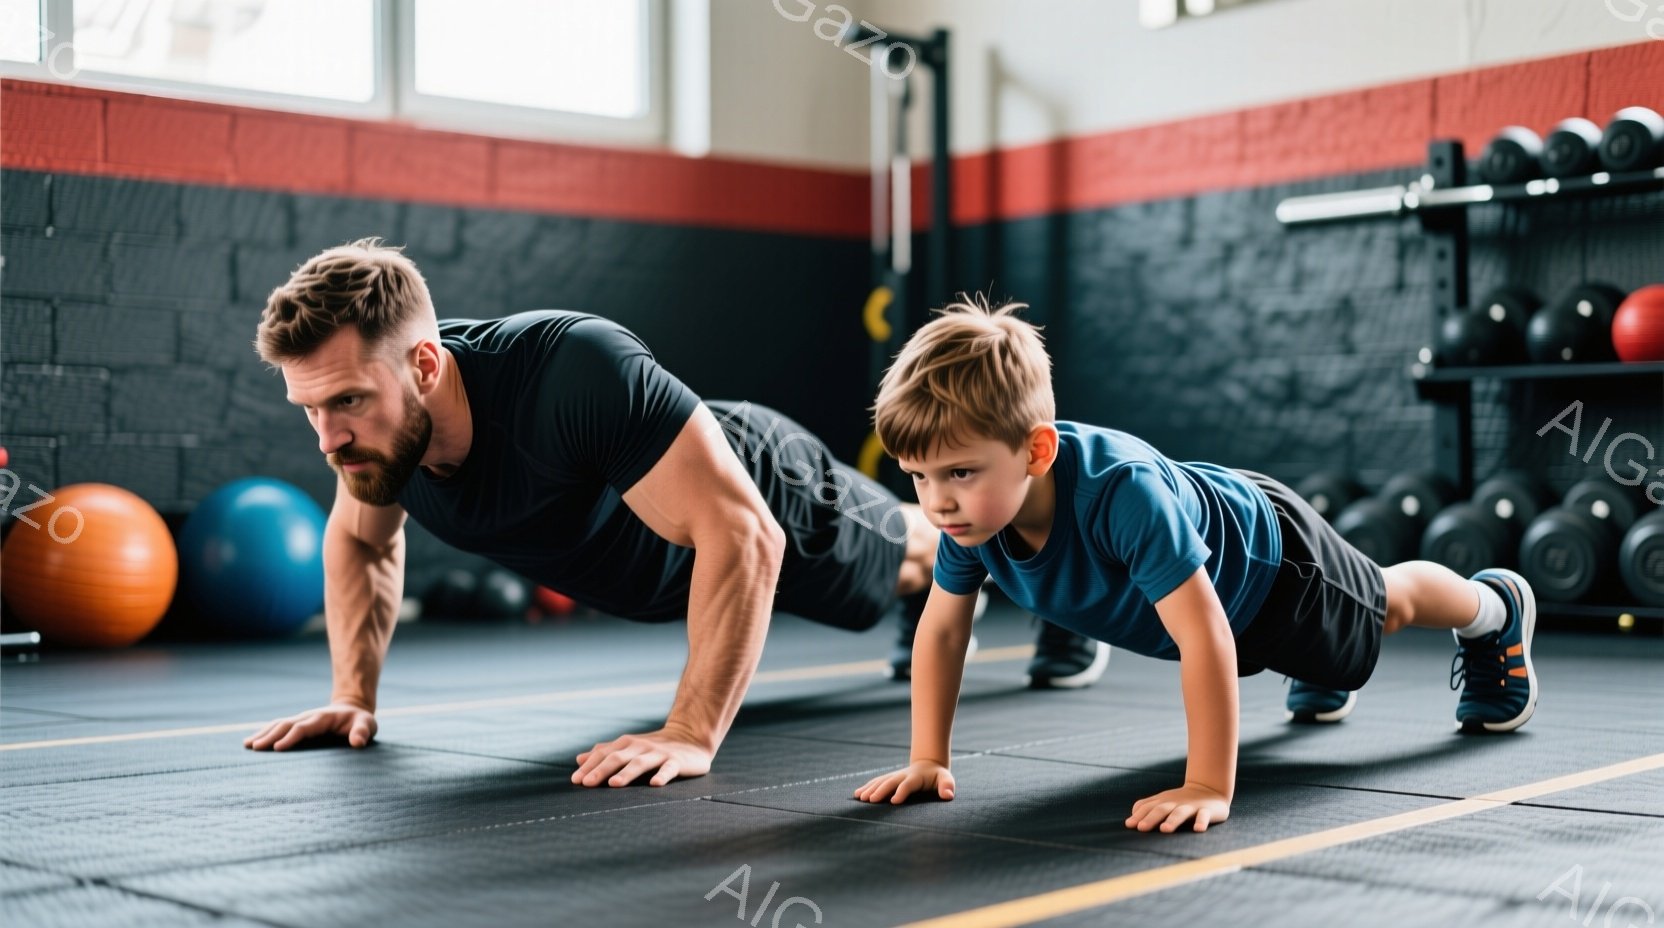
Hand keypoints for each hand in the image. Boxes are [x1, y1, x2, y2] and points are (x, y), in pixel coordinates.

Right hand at [244, 702, 376, 750]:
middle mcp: (308, 717)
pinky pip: (278, 727)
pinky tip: (250, 742)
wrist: (352, 709)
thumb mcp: (367, 724)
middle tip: (254, 748)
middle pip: (286, 725)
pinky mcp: (297, 724)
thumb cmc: (360, 721)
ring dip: (262, 733)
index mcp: (323, 718)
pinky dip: (264, 732)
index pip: (304, 728)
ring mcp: (300, 719)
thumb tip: (357, 743)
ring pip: (278, 724)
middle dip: (270, 736)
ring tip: (246, 745)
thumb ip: (363, 732)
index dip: (291, 737)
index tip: (278, 748)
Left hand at [572, 727, 713, 786]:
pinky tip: (655, 784)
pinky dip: (662, 775)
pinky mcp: (677, 761)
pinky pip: (669, 769)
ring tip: (614, 784)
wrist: (691, 736)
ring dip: (626, 773)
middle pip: (617, 757)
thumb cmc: (654, 746)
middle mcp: (640, 747)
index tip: (575, 780)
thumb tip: (579, 759)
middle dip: (601, 770)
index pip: (603, 754)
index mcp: (626, 744)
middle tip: (586, 783)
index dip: (589, 766)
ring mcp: (658, 753)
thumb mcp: (628, 747)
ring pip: (640, 763)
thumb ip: (605, 753)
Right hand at [853, 760, 955, 804]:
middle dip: (880, 790)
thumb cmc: (938, 776)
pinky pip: (876, 782)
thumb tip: (948, 795)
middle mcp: (902, 776)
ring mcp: (894, 776)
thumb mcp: (946, 778)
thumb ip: (947, 785)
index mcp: (915, 777)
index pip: (907, 785)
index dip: (901, 792)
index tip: (893, 802)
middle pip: (890, 782)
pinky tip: (857, 794)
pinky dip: (867, 787)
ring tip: (860, 797)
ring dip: (870, 789)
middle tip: (870, 800)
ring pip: (880, 781)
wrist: (928, 765)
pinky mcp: (889, 779)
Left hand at [1126, 783, 1229, 832]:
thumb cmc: (1180, 800)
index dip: (1139, 815)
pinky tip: (1198, 829)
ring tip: (1164, 829)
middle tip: (1141, 828)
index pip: (1148, 807)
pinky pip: (1204, 816)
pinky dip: (1201, 822)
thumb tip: (1129, 821)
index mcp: (1163, 801)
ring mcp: (1191, 806)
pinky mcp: (1207, 810)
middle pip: (1161, 809)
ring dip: (1172, 821)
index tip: (1129, 825)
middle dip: (1151, 818)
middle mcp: (1175, 803)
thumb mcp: (1162, 802)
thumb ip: (1146, 808)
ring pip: (1180, 813)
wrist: (1210, 790)